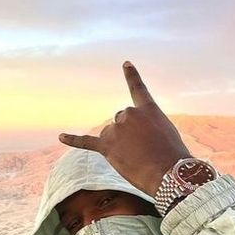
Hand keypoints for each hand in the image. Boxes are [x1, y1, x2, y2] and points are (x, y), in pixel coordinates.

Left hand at [59, 61, 191, 196]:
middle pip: (121, 122)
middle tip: (144, 151)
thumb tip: (132, 141)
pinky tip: (61, 136)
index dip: (131, 76)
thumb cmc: (173, 156)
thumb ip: (149, 129)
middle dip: (129, 135)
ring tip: (135, 159)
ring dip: (119, 147)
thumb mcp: (167, 134)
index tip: (125, 64)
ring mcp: (116, 129)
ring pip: (110, 136)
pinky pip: (86, 142)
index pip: (137, 89)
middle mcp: (129, 114)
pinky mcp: (106, 146)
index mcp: (147, 109)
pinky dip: (73, 140)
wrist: (169, 171)